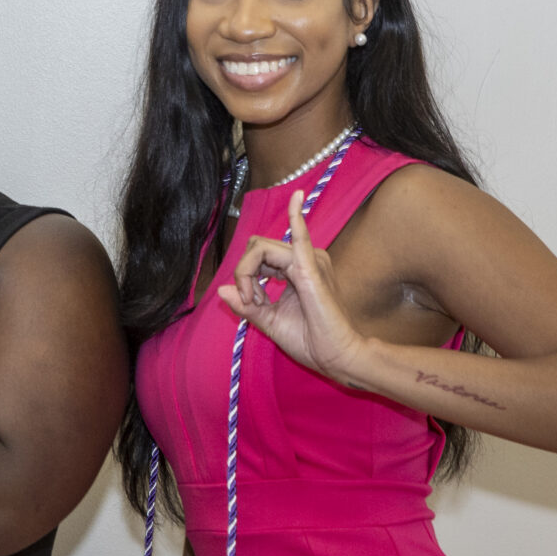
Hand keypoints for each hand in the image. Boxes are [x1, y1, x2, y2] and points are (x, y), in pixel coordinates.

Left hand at [218, 189, 371, 383]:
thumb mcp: (269, 321)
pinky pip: (300, 238)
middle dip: (243, 272)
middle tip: (251, 301)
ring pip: (262, 247)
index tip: (249, 302)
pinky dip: (296, 218)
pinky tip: (296, 198)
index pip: (257, 254)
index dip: (243, 275)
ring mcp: (309, 261)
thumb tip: (220, 291)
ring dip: (248, 272)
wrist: (336, 357)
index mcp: (293, 269)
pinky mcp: (312, 269)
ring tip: (256, 300)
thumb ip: (246, 306)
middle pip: (257, 247)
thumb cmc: (309, 340)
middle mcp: (302, 260)